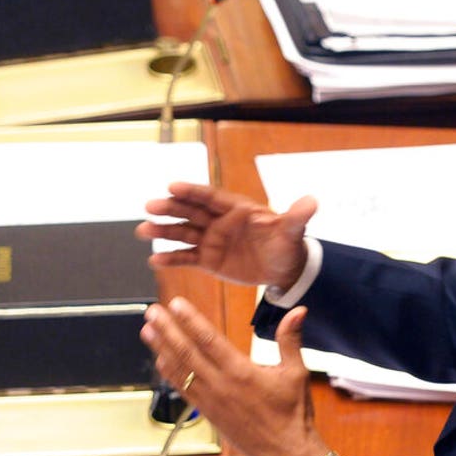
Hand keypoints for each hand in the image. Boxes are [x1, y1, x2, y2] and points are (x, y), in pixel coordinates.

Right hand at [136, 182, 317, 288]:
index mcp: (237, 209)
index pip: (211, 197)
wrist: (285, 269)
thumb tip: (312, 201)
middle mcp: (220, 221)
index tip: (173, 186)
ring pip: (184, 233)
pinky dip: (171, 258)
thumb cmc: (287, 244)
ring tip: (143, 231)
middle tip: (150, 206)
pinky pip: (187, 258)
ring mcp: (212, 240)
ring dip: (164, 232)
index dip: (192, 191)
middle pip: (191, 212)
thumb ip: (297, 216)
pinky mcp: (209, 260)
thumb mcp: (293, 231)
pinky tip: (155, 260)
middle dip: (171, 208)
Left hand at [140, 297, 330, 455]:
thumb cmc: (292, 413)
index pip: (209, 340)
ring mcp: (211, 401)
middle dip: (167, 330)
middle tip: (152, 312)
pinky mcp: (208, 413)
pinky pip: (183, 389)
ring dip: (161, 349)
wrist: (286, 453)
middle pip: (187, 353)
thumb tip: (298, 311)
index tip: (175, 305)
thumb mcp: (297, 373)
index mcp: (241, 372)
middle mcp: (221, 385)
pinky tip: (160, 360)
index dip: (190, 321)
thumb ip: (291, 339)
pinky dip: (170, 373)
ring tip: (147, 330)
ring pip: (180, 370)